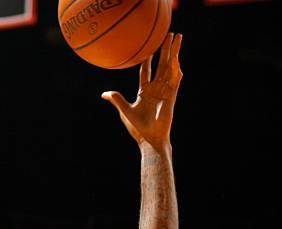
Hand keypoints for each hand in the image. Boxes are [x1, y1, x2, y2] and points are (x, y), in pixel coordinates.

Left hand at [102, 33, 182, 152]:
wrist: (150, 139)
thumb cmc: (137, 129)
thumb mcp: (125, 111)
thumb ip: (117, 100)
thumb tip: (104, 94)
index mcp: (145, 92)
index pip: (146, 72)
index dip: (147, 59)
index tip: (148, 48)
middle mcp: (156, 90)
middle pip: (161, 65)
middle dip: (165, 50)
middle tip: (168, 35)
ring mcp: (165, 92)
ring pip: (170, 68)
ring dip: (174, 53)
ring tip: (177, 38)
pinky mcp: (171, 97)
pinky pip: (175, 80)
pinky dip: (176, 68)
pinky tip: (177, 58)